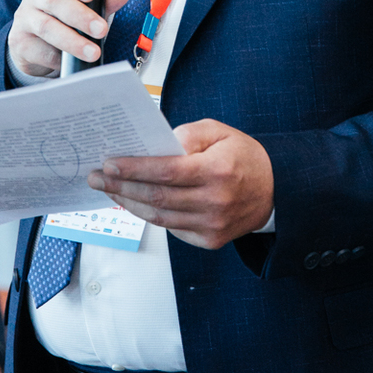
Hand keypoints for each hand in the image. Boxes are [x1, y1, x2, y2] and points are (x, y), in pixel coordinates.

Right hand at [8, 0, 131, 77]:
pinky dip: (56, 57)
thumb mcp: (88, 5)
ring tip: (93, 52)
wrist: (38, 45)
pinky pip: (38, 49)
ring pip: (46, 26)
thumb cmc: (66, 17)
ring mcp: (24, 17)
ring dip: (72, 40)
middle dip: (80, 15)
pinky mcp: (20, 41)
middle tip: (101, 29)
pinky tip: (69, 62)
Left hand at [89, 119, 273, 250]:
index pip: (167, 171)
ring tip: (109, 190)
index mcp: (218, 170)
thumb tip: (157, 145)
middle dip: (121, 187)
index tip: (109, 164)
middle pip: (157, 197)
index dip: (134, 169)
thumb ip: (188, 134)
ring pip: (159, 217)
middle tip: (97, 178)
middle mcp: (215, 201)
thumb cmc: (244, 157)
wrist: (275, 191)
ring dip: (129, 204)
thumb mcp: (220, 131)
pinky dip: (150, 215)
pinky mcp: (209, 240)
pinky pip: (171, 229)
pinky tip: (135, 203)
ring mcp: (212, 224)